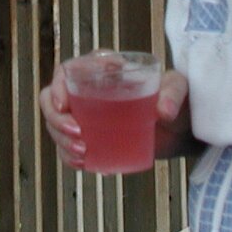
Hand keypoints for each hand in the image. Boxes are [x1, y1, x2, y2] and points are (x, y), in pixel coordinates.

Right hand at [39, 64, 191, 169]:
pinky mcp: (90, 136)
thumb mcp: (178, 87)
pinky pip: (66, 144)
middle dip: (55, 117)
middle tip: (76, 134)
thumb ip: (173, 93)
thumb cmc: (175, 97)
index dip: (58, 85)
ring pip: (55, 122)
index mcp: (101, 68)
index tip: (65, 105)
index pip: (68, 69)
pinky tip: (81, 163)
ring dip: (60, 138)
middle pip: (52, 97)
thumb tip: (163, 112)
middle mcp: (87, 88)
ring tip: (83, 153)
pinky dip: (67, 155)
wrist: (179, 125)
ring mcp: (85, 114)